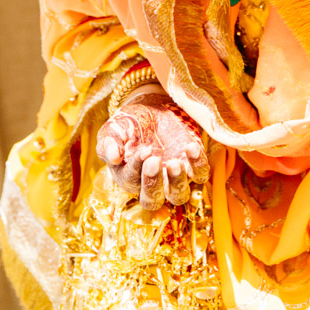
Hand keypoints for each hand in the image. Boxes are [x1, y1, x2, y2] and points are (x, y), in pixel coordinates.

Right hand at [96, 90, 209, 209]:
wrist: (153, 109)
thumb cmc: (130, 123)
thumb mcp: (115, 129)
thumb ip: (109, 142)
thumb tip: (112, 157)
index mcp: (129, 178)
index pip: (131, 182)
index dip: (136, 168)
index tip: (143, 150)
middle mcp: (152, 184)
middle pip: (153, 200)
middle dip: (153, 184)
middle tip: (155, 160)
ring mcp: (173, 177)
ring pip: (178, 196)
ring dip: (177, 182)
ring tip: (174, 162)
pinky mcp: (192, 166)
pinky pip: (200, 175)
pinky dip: (198, 164)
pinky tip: (190, 147)